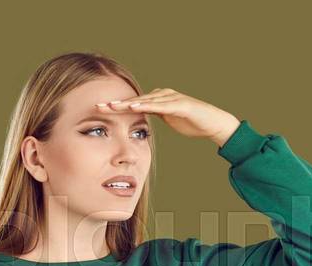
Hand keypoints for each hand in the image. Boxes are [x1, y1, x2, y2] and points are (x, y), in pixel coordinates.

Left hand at [95, 88, 241, 147]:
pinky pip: (161, 105)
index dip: (117, 107)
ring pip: (145, 100)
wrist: (215, 124)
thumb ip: (156, 116)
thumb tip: (142, 120)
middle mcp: (163, 95)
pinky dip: (147, 105)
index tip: (99, 110)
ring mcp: (172, 98)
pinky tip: (134, 106)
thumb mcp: (170, 120)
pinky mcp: (181, 104)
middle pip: (135, 100)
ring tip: (111, 107)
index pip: (134, 104)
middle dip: (116, 104)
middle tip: (97, 106)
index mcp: (159, 100)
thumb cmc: (194, 123)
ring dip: (127, 103)